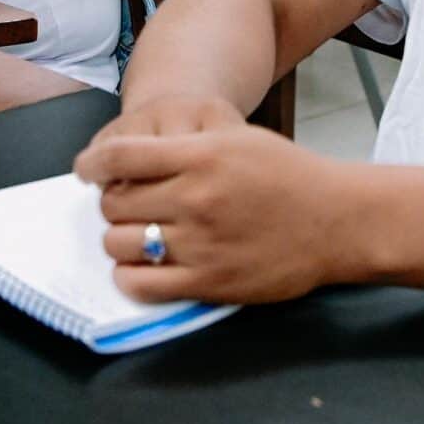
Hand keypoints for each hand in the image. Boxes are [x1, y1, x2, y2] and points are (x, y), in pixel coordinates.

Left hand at [74, 100, 355, 303]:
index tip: (85, 170)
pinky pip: (140, 284)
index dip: (91, 163)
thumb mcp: (238, 138)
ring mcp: (199, 244)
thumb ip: (186, 142)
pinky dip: (128, 276)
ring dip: (118, 239)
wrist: (338, 221)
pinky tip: (140, 267)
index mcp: (201, 156)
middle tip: (125, 205)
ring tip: (134, 237)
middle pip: (115, 202)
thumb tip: (131, 156)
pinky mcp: (208, 282)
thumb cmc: (289, 175)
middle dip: (111, 202)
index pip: (119, 155)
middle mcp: (195, 198)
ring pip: (120, 244)